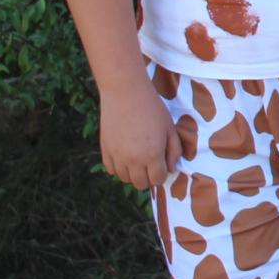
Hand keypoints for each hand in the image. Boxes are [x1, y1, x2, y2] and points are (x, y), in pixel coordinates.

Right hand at [100, 74, 180, 190]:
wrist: (125, 94)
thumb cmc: (152, 109)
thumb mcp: (170, 128)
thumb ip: (174, 150)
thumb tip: (172, 168)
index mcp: (152, 155)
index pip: (158, 180)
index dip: (162, 175)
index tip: (163, 166)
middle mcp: (133, 161)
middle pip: (141, 184)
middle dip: (149, 178)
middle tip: (152, 164)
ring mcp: (116, 157)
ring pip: (125, 179)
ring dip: (133, 173)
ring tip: (139, 159)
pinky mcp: (104, 151)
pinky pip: (111, 170)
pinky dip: (119, 168)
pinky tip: (125, 156)